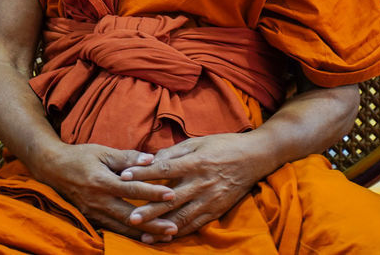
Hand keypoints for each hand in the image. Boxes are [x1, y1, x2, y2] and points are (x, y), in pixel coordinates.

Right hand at [32, 143, 176, 238]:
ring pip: (122, 227)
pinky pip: (112, 229)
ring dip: (144, 232)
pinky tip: (143, 236)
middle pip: (129, 215)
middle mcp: (97, 200)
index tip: (171, 195)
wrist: (52, 168)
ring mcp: (93, 212)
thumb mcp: (103, 151)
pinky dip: (129, 234)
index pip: (131, 189)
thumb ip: (127, 157)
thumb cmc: (80, 156)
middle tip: (173, 228)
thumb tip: (150, 159)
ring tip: (164, 236)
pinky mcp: (90, 218)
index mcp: (101, 181)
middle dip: (152, 223)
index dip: (152, 192)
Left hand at [121, 133, 271, 240]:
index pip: (164, 169)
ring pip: (181, 216)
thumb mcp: (198, 142)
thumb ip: (174, 151)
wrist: (255, 157)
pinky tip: (164, 237)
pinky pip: (195, 225)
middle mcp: (201, 182)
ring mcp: (209, 199)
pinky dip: (179, 232)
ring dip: (161, 226)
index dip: (143, 173)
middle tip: (129, 217)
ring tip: (142, 233)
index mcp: (195, 162)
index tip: (124, 177)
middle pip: (170, 199)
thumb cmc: (224, 145)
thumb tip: (151, 159)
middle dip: (149, 209)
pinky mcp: (216, 210)